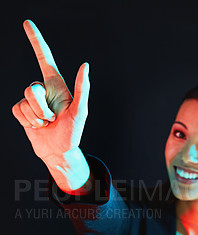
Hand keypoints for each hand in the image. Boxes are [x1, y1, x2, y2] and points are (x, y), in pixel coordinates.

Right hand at [12, 20, 89, 163]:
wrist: (58, 152)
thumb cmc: (73, 133)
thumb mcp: (81, 112)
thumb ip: (83, 89)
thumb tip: (85, 65)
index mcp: (57, 85)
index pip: (44, 58)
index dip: (36, 41)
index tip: (27, 23)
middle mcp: (43, 90)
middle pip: (31, 89)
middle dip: (41, 109)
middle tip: (52, 120)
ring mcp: (32, 102)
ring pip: (24, 101)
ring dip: (35, 118)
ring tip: (46, 125)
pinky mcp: (23, 113)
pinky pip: (16, 110)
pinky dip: (26, 121)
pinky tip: (36, 127)